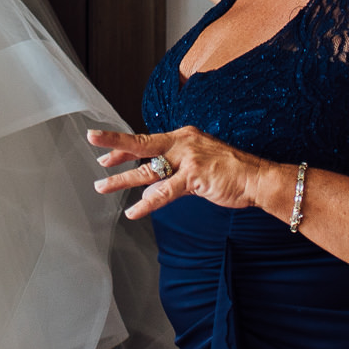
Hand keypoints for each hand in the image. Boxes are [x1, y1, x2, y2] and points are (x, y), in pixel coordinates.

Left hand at [88, 125, 271, 220]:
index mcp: (182, 137)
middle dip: (114, 143)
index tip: (103, 151)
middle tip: (91, 139)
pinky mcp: (194, 177)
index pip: (147, 141)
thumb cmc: (230, 170)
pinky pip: (164, 193)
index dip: (123, 146)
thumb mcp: (200, 161)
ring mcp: (188, 159)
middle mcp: (182, 143)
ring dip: (122, 180)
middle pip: (141, 143)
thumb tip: (153, 182)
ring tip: (101, 186)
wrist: (257, 177)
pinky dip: (147, 204)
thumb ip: (175, 169)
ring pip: (147, 170)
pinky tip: (133, 211)